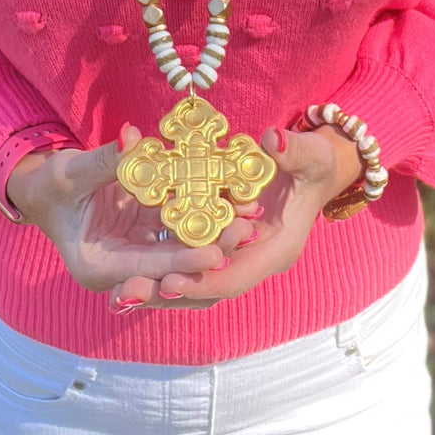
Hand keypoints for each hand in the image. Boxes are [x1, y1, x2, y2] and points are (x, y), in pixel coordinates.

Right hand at [6, 127, 258, 300]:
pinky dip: (205, 210)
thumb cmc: (49, 186)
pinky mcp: (150, 230)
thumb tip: (132, 139)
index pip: (147, 267)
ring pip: (184, 244)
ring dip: (217, 230)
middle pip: (174, 264)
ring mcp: (140, 248)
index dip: (182, 260)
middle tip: (247, 231)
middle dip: (212, 249)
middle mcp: (124, 266)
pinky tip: (233, 196)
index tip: (216, 254)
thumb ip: (103, 162)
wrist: (45, 189)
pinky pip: (181, 222)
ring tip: (251, 214)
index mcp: (98, 267)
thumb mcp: (69, 174)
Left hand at [104, 122, 363, 311]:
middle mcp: (252, 261)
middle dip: (168, 292)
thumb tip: (272, 140)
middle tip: (126, 294)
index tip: (167, 281)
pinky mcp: (220, 242)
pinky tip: (128, 269)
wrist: (314, 169)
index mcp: (274, 251)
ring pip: (193, 280)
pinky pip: (189, 259)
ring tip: (119, 292)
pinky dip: (163, 265)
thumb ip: (294, 151)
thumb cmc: (316, 163)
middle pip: (206, 289)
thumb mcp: (311, 156)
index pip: (235, 278)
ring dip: (159, 286)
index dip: (202, 281)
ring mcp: (235, 255)